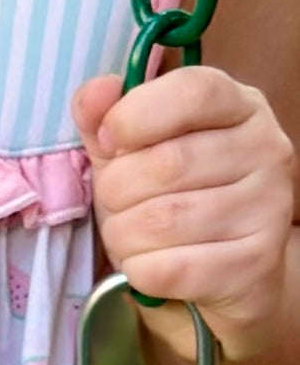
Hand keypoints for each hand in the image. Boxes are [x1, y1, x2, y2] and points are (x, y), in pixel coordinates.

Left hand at [70, 65, 295, 363]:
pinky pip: (169, 268)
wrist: (225, 273)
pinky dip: (140, 270)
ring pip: (161, 221)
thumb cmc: (174, 198)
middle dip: (116, 192)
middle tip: (117, 205)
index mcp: (239, 106)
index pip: (193, 91)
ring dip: (124, 235)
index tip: (108, 140)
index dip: (135, 115)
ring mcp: (269, 207)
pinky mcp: (257, 263)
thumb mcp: (134, 149)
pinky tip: (148, 265)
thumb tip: (96, 91)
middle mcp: (266, 149)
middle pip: (166, 164)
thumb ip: (107, 117)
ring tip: (132, 237)